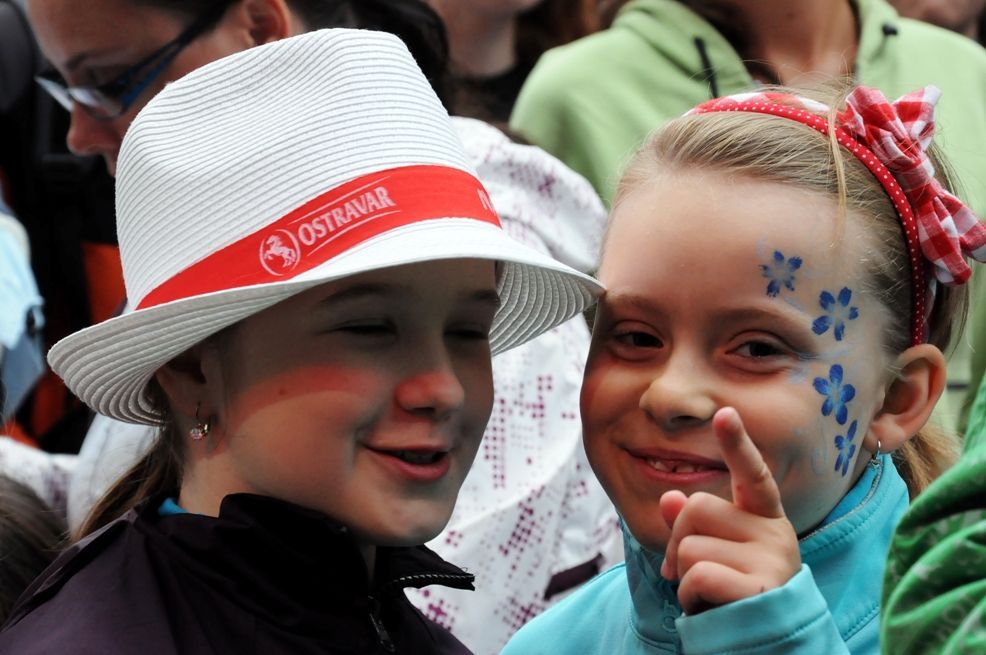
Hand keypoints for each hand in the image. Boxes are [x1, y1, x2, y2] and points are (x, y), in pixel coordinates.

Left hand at [659, 407, 800, 613]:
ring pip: (689, 545)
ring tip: (709, 595)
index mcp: (765, 518)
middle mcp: (776, 532)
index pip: (752, 474)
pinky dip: (689, 597)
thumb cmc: (736, 598)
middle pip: (696, 508)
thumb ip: (695, 527)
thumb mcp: (716, 557)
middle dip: (677, 542)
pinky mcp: (762, 588)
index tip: (725, 413)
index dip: (737, 443)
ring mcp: (773, 559)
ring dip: (683, 578)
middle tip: (686, 574)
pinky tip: (708, 608)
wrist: (767, 648)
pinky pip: (697, 575)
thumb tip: (671, 498)